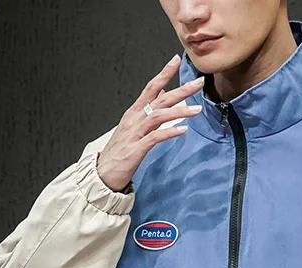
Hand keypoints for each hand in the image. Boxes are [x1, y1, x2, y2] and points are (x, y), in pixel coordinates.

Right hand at [96, 53, 204, 191]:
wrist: (102, 173)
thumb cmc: (119, 153)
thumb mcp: (134, 129)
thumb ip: (148, 114)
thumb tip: (162, 99)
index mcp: (134, 113)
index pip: (151, 88)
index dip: (164, 73)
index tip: (176, 60)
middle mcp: (134, 119)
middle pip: (160, 98)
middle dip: (180, 89)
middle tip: (198, 82)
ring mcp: (135, 133)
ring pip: (159, 115)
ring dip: (180, 111)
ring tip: (197, 109)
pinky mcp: (136, 148)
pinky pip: (155, 137)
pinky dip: (170, 132)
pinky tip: (183, 130)